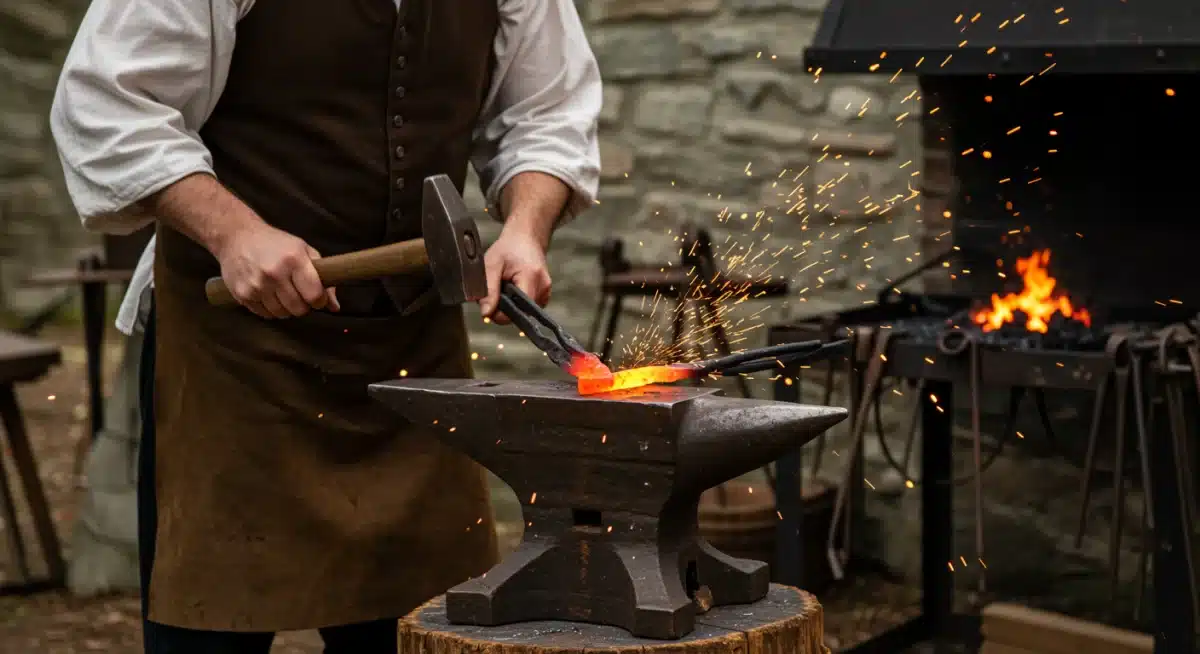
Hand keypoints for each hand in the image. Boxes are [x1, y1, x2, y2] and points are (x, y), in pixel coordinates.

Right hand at [216, 223, 339, 318]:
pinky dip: (270, 309)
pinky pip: (265, 315)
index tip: (316, 297)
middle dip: (303, 305)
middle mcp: (274, 273)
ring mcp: (257, 285)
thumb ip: (323, 277)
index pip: (315, 295)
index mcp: (293, 260)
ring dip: (286, 308)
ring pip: (282, 314)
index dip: (319, 301)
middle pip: (299, 309)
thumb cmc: (275, 243)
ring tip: (282, 293)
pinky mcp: (243, 294)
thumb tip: (335, 307)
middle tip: (299, 294)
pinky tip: (268, 294)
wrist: (236, 236)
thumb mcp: (303, 251)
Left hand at [479, 224, 551, 323]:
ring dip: (512, 304)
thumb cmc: (508, 249)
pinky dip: (519, 301)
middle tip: (497, 289)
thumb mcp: (492, 265)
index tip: (491, 302)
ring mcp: (546, 291)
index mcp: (531, 277)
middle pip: (521, 313)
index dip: (501, 313)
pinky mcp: (546, 294)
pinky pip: (528, 307)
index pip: (518, 311)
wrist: (526, 238)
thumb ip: (489, 291)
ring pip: (524, 311)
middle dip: (505, 308)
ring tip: (506, 286)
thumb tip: (486, 314)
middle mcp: (543, 286)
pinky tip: (514, 288)